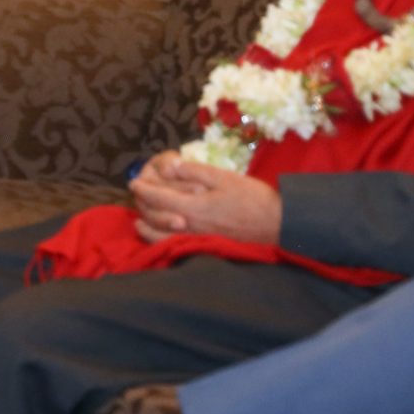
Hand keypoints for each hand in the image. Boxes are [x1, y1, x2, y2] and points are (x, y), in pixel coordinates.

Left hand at [130, 150, 280, 245]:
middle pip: (155, 218)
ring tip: (139, 220)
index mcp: (193, 208)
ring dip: (148, 227)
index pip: (158, 198)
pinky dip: (163, 242)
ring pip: (162, 237)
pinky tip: (162, 237)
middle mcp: (190, 227)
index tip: (133, 182)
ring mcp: (198, 240)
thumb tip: (167, 166)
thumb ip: (193, 171)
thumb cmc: (253, 198)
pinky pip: (177, 247)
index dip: (143, 189)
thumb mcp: (223, 177)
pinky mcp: (207, 248)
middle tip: (137, 197)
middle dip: (142, 206)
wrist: (280, 226)